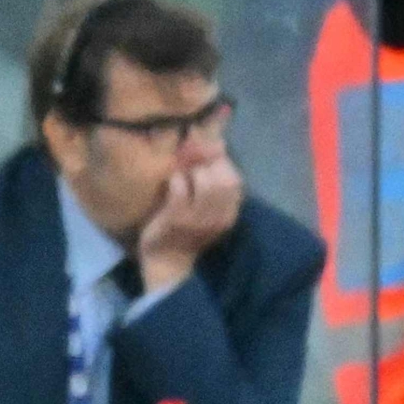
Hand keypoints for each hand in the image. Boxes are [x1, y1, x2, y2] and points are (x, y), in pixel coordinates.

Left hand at [136, 156, 241, 293]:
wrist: (168, 261)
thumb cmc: (186, 230)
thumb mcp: (207, 208)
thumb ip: (213, 180)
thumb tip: (215, 142)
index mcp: (230, 213)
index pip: (235, 179)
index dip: (221, 161)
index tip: (207, 153)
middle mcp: (220, 216)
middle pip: (225, 178)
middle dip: (208, 164)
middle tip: (193, 163)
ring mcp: (199, 219)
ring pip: (206, 182)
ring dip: (193, 172)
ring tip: (183, 175)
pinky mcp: (177, 219)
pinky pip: (180, 189)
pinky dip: (176, 181)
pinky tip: (172, 183)